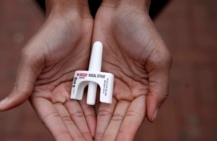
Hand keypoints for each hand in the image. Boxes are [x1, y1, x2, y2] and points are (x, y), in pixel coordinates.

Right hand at [0, 1, 95, 139]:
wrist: (73, 17)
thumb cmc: (50, 34)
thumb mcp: (33, 58)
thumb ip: (22, 84)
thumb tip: (0, 107)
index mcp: (40, 90)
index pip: (51, 118)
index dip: (60, 133)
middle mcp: (56, 92)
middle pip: (67, 120)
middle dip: (76, 135)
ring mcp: (73, 88)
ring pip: (81, 114)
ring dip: (87, 129)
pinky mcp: (88, 82)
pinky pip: (92, 102)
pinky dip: (96, 115)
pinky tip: (102, 126)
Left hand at [92, 1, 171, 139]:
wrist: (120, 11)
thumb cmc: (142, 31)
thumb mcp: (159, 59)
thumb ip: (159, 88)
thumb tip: (152, 117)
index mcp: (142, 88)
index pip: (133, 116)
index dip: (126, 132)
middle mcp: (124, 89)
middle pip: (116, 118)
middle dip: (109, 135)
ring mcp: (108, 83)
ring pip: (102, 112)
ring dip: (97, 129)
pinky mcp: (94, 75)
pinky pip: (89, 97)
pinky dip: (86, 112)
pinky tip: (82, 125)